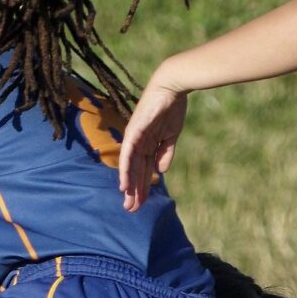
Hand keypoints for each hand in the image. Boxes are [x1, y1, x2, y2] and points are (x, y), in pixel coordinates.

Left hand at [118, 78, 188, 212]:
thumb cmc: (172, 108)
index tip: (142, 203)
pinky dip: (125, 171)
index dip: (143, 187)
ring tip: (128, 203)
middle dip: (134, 192)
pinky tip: (124, 185)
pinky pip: (127, 156)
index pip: (144, 170)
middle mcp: (138, 143)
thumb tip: (160, 171)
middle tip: (131, 210)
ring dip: (129, 186)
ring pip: (130, 168)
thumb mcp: (171, 136)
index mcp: (147, 144)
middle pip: (135, 172)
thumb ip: (165, 153)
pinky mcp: (133, 133)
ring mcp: (134, 138)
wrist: (172, 87)